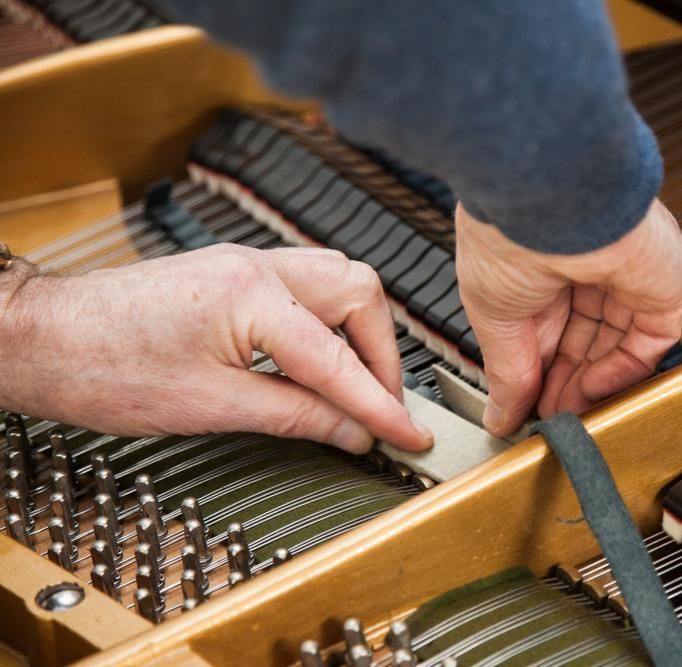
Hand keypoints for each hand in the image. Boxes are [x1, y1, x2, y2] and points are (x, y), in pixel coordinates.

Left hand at [0, 244, 432, 453]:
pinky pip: (304, 288)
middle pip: (359, 291)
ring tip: (357, 385)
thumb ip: (297, 416)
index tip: (410, 435)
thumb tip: (352, 431)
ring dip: (358, 333)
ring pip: (337, 281)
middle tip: (382, 407)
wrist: (40, 339)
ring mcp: (244, 263)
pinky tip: (317, 363)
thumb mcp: (211, 407)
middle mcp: (256, 265)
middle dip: (382, 353)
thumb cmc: (103, 367)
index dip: (381, 405)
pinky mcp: (232, 274)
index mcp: (253, 295)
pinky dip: (326, 326)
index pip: (340, 358)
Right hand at [456, 199, 681, 435]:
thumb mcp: (494, 316)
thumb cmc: (507, 234)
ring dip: (593, 385)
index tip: (528, 409)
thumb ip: (506, 372)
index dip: (540, 374)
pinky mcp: (663, 284)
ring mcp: (628, 274)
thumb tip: (499, 416)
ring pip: (620, 343)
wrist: (548, 200)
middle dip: (566, 384)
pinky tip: (590, 388)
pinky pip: (650, 340)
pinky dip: (622, 371)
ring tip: (568, 413)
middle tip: (550, 418)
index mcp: (542, 262)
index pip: (548, 330)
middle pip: (586, 340)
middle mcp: (587, 265)